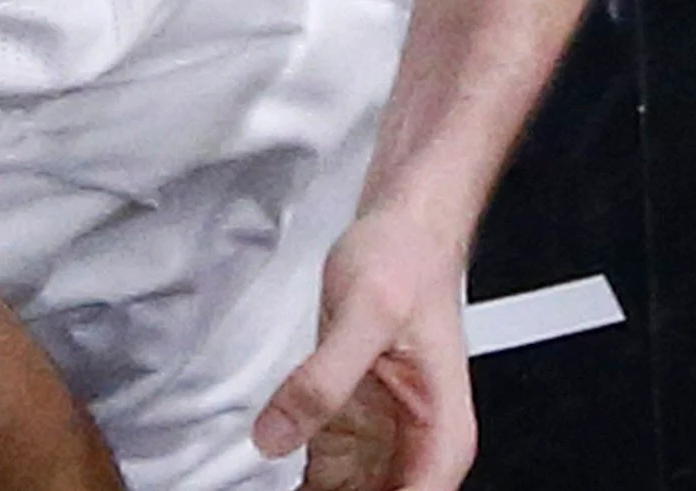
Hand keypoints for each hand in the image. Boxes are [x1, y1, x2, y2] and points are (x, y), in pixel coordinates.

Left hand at [251, 210, 473, 490]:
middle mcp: (415, 444)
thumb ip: (321, 379)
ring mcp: (380, 437)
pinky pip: (324, 471)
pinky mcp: (348, 421)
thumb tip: (275, 436)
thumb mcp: (363, 317)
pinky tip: (265, 482)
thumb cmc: (405, 264)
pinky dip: (299, 483)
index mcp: (440, 433)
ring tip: (255, 489)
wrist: (400, 232)